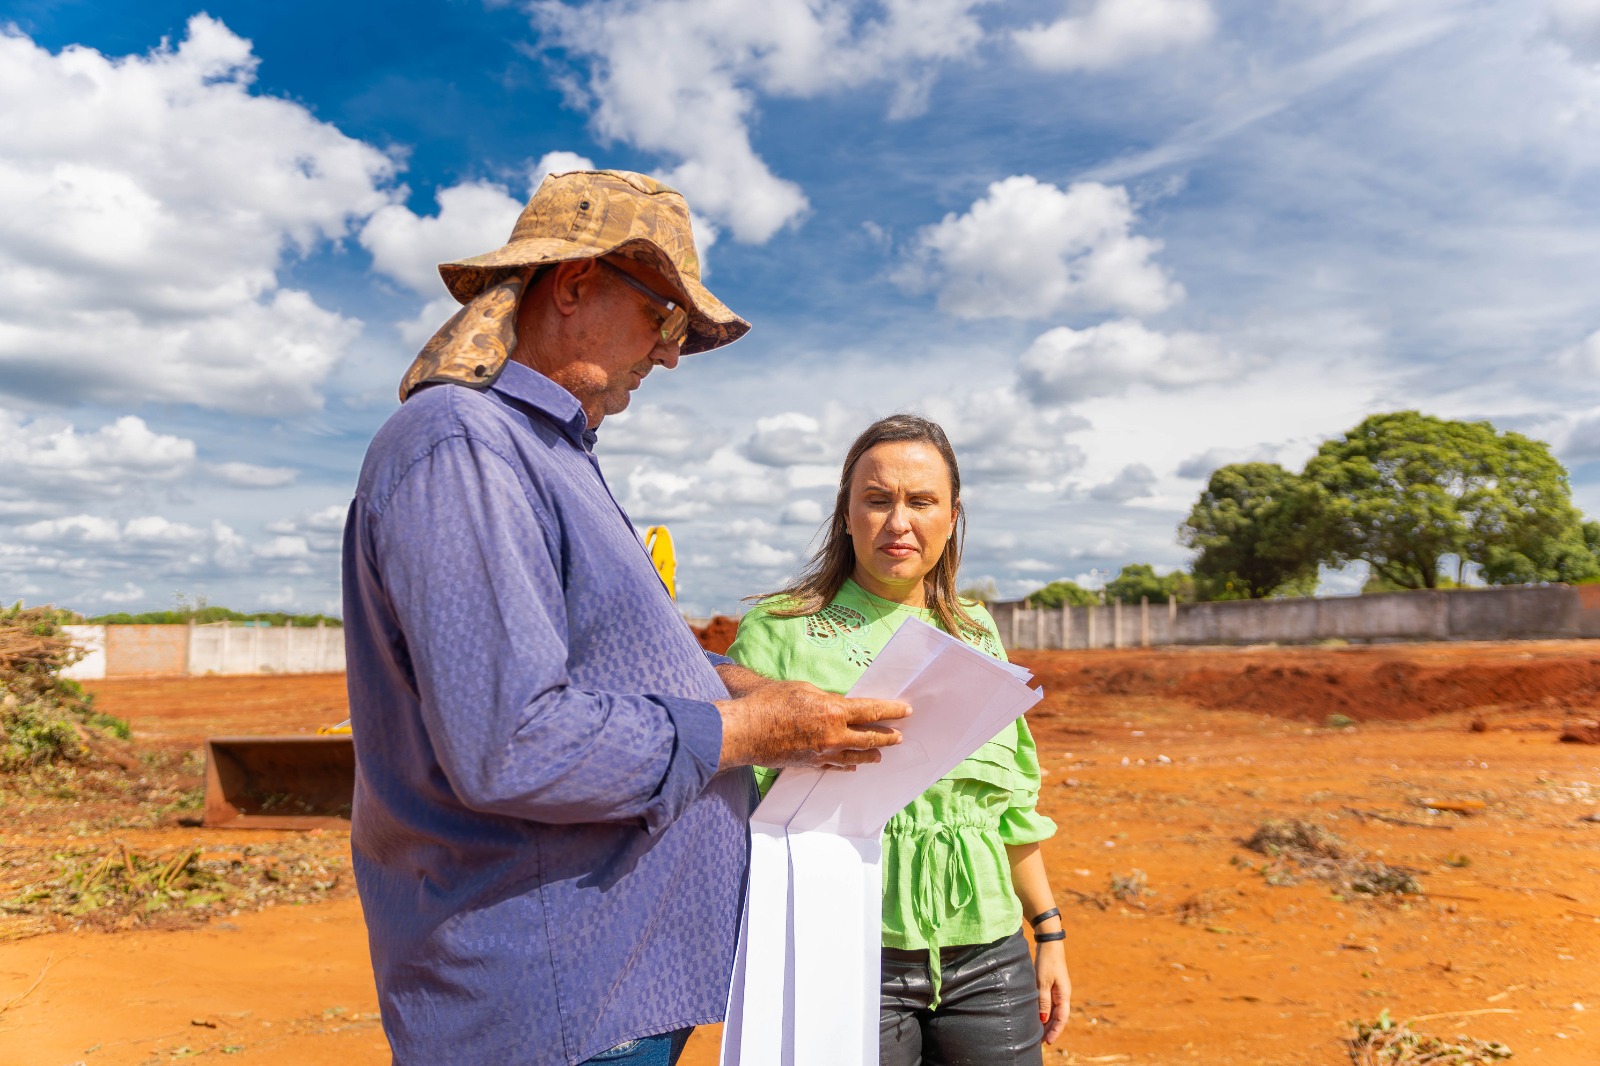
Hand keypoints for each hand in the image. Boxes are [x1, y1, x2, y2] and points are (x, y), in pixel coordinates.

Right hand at [714, 679, 909, 771]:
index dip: (891, 710)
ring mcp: (823, 753)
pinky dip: (846, 765)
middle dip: (887, 737)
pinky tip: (852, 766)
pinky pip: (835, 766)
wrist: (745, 731)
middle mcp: (833, 735)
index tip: (906, 711)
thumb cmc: (770, 703)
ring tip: (880, 755)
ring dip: (870, 755)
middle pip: (869, 738)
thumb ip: (827, 700)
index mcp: (834, 711)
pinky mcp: (811, 764)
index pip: (871, 710)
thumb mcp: (804, 690)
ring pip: (855, 756)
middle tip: (899, 737)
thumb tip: (840, 707)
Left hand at [1034, 939, 1070, 1043]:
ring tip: (1037, 1033)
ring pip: (1053, 1011)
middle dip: (1050, 1030)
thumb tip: (1043, 1019)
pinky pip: (1048, 1003)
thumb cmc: (1047, 961)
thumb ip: (1043, 1000)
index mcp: (1064, 995)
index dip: (1055, 1031)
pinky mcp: (1051, 986)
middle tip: (1040, 1042)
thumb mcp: (1043, 982)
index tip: (1048, 1042)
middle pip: (1058, 1017)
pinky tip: (1036, 1017)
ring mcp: (1057, 990)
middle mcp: (1062, 995)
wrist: (1048, 944)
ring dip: (1046, 1022)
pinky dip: (1043, 1012)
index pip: (1062, 1018)